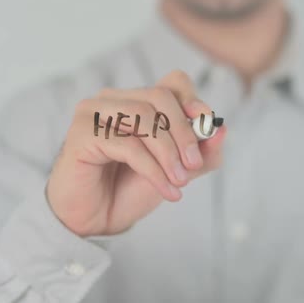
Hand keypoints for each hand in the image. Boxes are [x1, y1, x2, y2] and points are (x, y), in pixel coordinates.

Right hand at [45, 71, 225, 236]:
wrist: (95, 220)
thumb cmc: (130, 189)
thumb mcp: (176, 171)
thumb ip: (201, 153)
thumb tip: (222, 130)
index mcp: (137, 100)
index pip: (172, 83)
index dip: (194, 101)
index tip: (208, 127)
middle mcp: (113, 99)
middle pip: (160, 97)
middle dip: (184, 132)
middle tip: (195, 164)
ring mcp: (93, 112)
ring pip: (144, 118)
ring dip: (169, 153)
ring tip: (180, 181)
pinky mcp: (81, 133)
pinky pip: (128, 145)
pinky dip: (154, 170)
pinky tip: (167, 191)